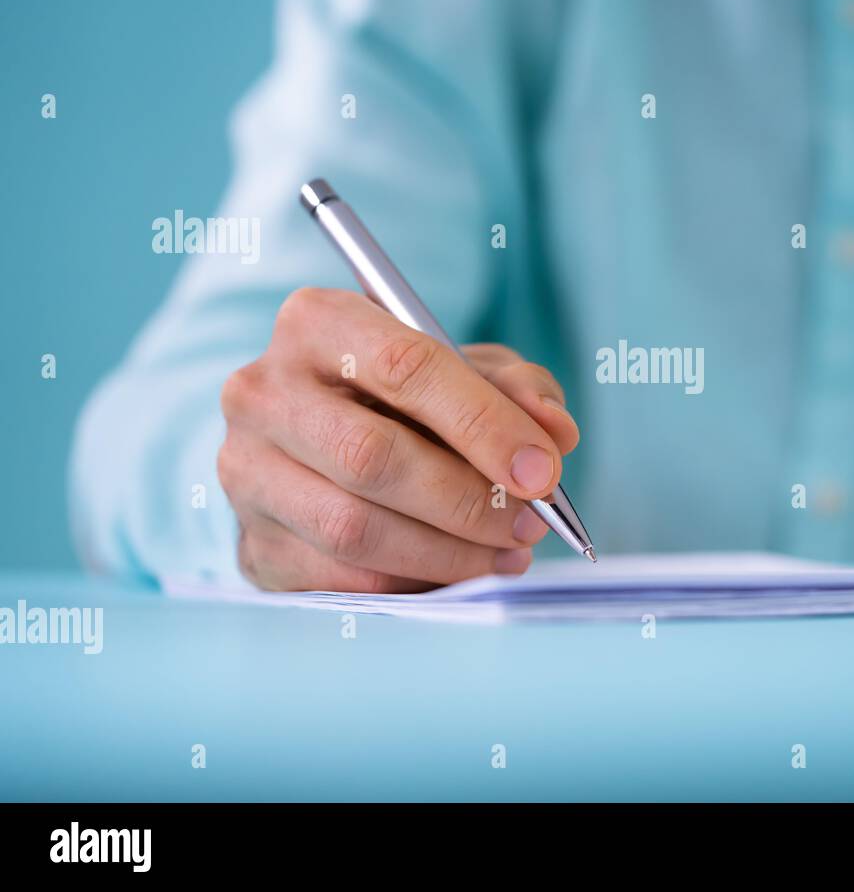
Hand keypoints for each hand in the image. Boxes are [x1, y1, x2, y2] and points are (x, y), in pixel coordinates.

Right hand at [217, 287, 578, 591]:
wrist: (323, 446)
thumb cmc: (407, 398)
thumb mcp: (470, 371)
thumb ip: (520, 390)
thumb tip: (554, 433)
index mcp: (318, 322)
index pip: (407, 368)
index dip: (484, 424)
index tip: (543, 471)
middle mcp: (263, 392)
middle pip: (373, 456)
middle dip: (469, 500)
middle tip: (531, 523)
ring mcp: (246, 472)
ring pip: (353, 528)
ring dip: (448, 552)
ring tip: (508, 554)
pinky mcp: (252, 544)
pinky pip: (339, 579)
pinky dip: (413, 583)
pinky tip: (458, 571)